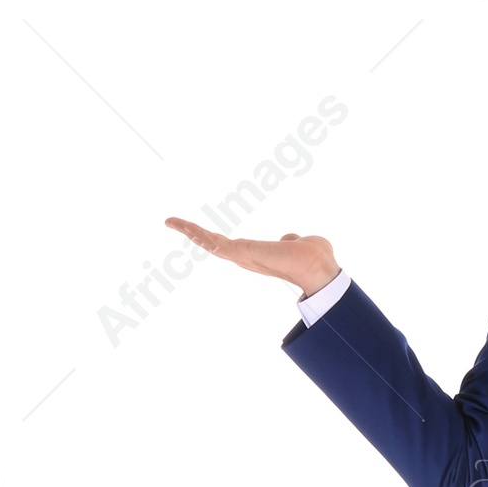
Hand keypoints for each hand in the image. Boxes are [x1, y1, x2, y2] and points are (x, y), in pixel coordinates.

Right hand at [164, 218, 339, 295]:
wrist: (316, 265)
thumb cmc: (315, 257)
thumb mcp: (301, 243)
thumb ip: (292, 240)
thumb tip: (288, 239)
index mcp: (259, 256)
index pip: (234, 247)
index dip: (217, 240)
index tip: (203, 234)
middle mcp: (248, 258)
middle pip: (216, 245)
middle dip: (195, 234)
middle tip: (175, 224)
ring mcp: (242, 257)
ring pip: (210, 243)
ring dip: (190, 231)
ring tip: (171, 221)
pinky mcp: (238, 252)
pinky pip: (211, 241)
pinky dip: (193, 231)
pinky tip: (176, 223)